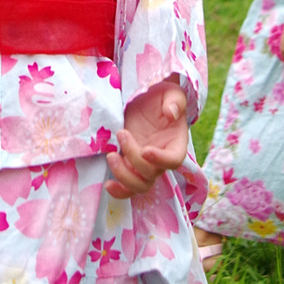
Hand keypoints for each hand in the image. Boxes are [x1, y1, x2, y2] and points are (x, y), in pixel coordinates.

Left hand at [105, 80, 187, 198]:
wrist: (145, 99)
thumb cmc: (161, 95)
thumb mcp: (171, 91)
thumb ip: (175, 101)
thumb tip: (171, 113)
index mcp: (176, 143)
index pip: (174, 160)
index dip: (161, 160)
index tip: (145, 149)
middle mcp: (162, 159)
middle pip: (152, 174)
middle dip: (134, 160)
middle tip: (121, 133)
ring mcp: (145, 164)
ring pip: (140, 185)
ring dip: (124, 176)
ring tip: (111, 156)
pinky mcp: (130, 164)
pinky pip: (128, 187)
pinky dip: (119, 191)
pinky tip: (108, 184)